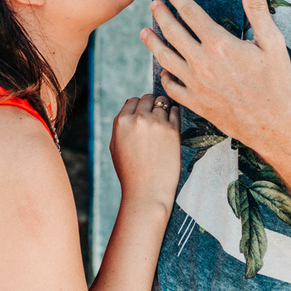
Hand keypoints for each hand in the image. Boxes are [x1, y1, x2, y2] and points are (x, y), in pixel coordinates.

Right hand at [109, 94, 181, 208]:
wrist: (147, 192)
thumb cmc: (130, 172)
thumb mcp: (115, 147)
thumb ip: (120, 126)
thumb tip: (130, 109)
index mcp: (121, 122)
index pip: (132, 101)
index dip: (139, 107)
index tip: (144, 115)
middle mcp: (138, 119)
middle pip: (148, 98)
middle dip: (152, 105)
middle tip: (156, 117)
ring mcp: (156, 123)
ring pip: (163, 102)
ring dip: (164, 108)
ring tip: (164, 121)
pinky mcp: (172, 130)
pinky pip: (175, 111)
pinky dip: (174, 114)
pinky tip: (172, 125)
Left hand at [139, 0, 290, 144]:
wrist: (272, 123)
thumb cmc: (275, 81)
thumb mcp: (272, 41)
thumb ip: (258, 8)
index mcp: (219, 44)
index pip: (191, 13)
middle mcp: (201, 62)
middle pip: (173, 32)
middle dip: (161, 15)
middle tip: (154, 5)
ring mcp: (195, 83)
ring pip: (165, 58)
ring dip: (153, 43)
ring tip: (144, 32)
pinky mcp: (195, 102)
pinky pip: (171, 87)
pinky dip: (164, 77)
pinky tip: (162, 70)